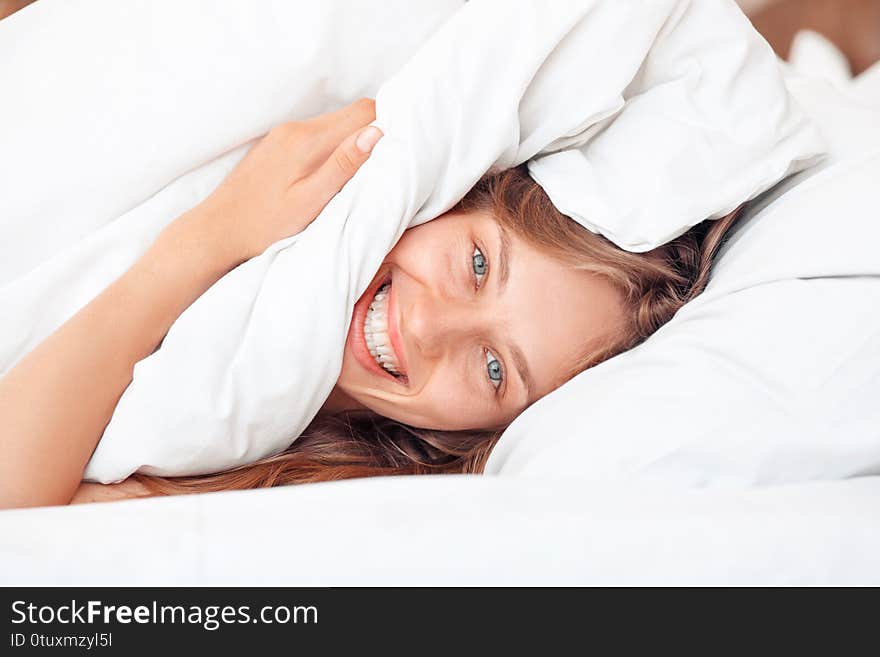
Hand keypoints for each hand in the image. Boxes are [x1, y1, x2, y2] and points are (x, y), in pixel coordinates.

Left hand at [189, 98, 381, 265]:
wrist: (216, 232)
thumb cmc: (263, 227)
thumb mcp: (310, 203)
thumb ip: (343, 167)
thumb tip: (377, 133)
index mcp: (307, 141)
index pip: (364, 112)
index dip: (390, 126)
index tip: (404, 151)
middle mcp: (296, 129)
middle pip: (353, 114)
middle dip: (378, 133)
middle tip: (394, 164)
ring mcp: (286, 135)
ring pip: (338, 126)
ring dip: (358, 143)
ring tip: (370, 174)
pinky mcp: (280, 145)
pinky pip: (321, 137)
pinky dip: (338, 150)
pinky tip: (341, 175)